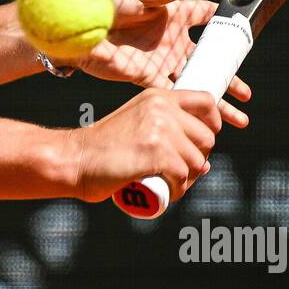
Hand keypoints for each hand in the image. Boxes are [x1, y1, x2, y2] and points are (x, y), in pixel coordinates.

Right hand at [67, 87, 222, 203]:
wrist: (75, 159)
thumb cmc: (102, 147)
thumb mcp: (135, 121)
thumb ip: (165, 129)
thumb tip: (204, 161)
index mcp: (158, 97)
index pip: (206, 101)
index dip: (213, 123)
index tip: (203, 142)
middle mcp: (162, 109)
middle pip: (207, 137)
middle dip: (199, 158)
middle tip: (180, 171)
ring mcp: (160, 130)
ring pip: (197, 161)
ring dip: (188, 178)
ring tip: (169, 183)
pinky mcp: (157, 154)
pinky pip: (184, 176)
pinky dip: (179, 190)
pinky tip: (167, 191)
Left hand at [76, 0, 250, 127]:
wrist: (80, 30)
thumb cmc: (106, 7)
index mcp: (174, 16)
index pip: (206, 17)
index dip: (225, 24)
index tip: (244, 34)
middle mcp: (172, 41)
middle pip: (208, 61)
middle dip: (229, 77)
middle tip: (246, 92)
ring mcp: (162, 61)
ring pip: (196, 82)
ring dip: (215, 99)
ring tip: (236, 116)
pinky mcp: (148, 78)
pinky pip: (174, 93)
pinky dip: (190, 105)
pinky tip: (206, 117)